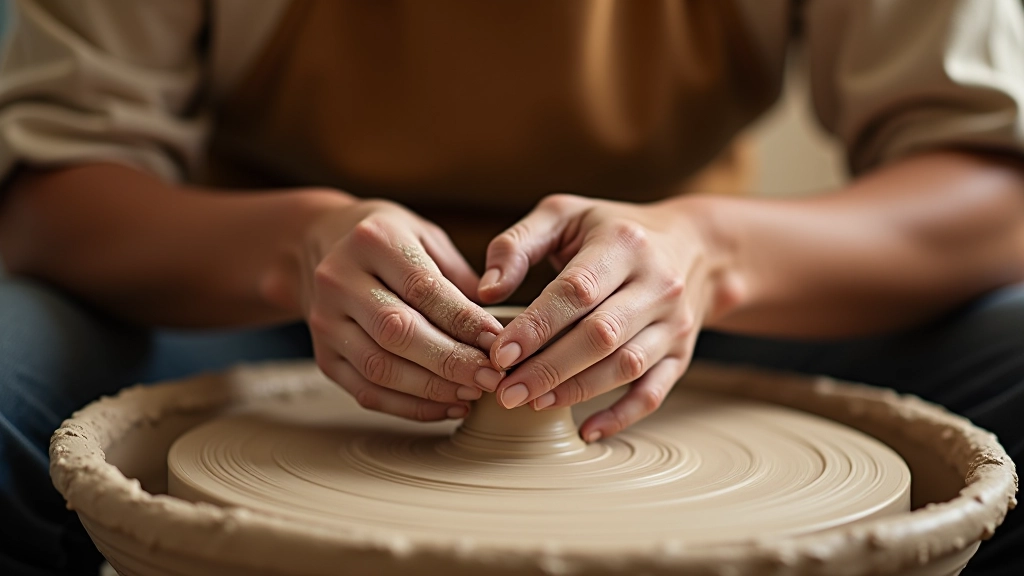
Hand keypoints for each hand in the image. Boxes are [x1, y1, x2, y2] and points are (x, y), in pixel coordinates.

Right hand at [280, 199, 505, 420]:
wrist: (322, 243)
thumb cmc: (391, 242)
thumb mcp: (427, 237)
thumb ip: (461, 279)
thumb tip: (499, 330)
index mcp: (373, 240)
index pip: (423, 288)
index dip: (464, 321)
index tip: (498, 343)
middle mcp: (340, 279)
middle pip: (398, 331)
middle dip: (451, 361)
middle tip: (491, 378)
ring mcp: (325, 321)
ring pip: (379, 367)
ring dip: (432, 389)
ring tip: (473, 394)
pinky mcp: (324, 358)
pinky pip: (367, 392)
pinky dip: (411, 407)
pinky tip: (447, 407)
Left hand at [477, 194, 737, 440]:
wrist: (693, 246)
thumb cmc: (611, 231)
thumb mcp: (563, 215)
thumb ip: (517, 245)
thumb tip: (486, 291)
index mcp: (624, 243)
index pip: (578, 291)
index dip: (537, 326)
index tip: (500, 353)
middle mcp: (656, 284)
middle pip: (601, 335)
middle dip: (549, 368)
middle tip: (506, 391)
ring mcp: (673, 323)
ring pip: (626, 365)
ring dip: (576, 391)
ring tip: (533, 403)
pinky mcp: (680, 354)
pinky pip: (654, 392)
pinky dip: (621, 416)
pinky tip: (586, 430)